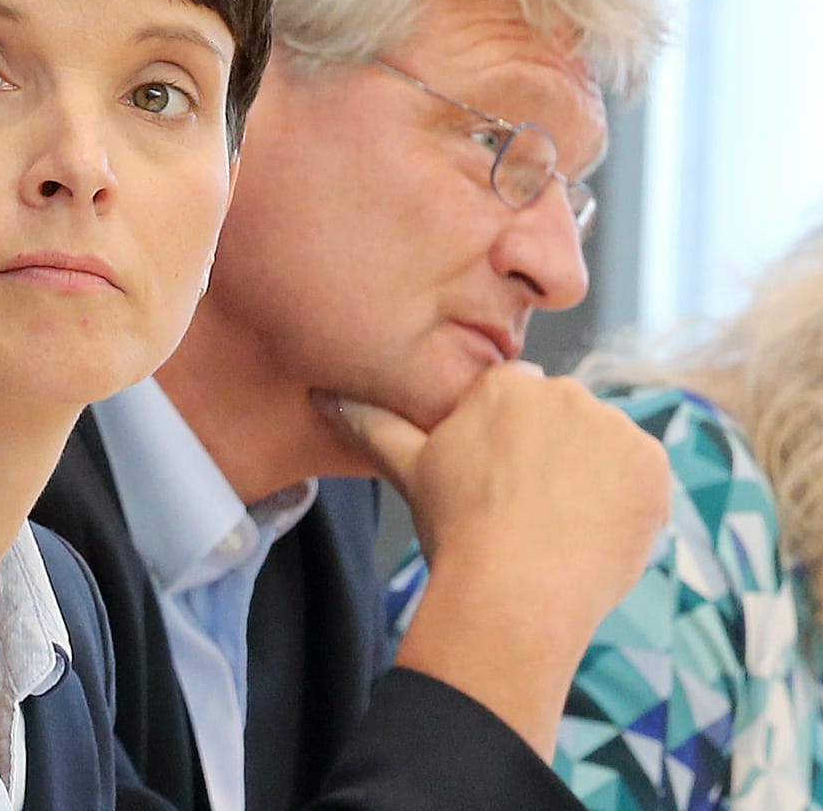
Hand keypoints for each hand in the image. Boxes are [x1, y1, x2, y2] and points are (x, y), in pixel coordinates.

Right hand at [333, 361, 669, 757]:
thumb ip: (372, 423)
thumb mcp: (407, 470)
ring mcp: (617, 428)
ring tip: (558, 525)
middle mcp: (567, 392)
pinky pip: (640, 476)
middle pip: (562, 418)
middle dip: (550, 454)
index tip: (496, 482)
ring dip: (589, 475)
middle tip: (525, 509)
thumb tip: (325, 395)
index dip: (506, 443)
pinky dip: (623, 501)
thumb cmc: (456, 529)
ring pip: (603, 446)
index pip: (515, 398)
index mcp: (508, 385)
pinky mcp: (653, 467)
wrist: (515, 594)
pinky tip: (589, 532)